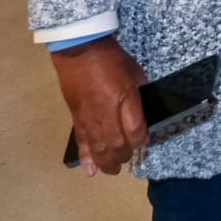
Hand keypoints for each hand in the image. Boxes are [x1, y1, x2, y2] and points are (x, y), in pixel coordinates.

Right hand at [52, 37, 146, 174]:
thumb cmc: (112, 58)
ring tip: (112, 171)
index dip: (141, 139)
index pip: (134, 128)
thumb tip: (143, 112)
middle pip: (116, 142)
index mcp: (123, 96)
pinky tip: (90, 170)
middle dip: (124, 154)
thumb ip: (139, 93)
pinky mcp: (76, 117)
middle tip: (127, 159)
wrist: (79, 50)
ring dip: (106, 162)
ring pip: (98, 146)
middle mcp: (106, 110)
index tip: (144, 141)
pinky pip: (81, 141)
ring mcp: (88, 116)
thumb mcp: (134, 71)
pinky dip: (85, 157)